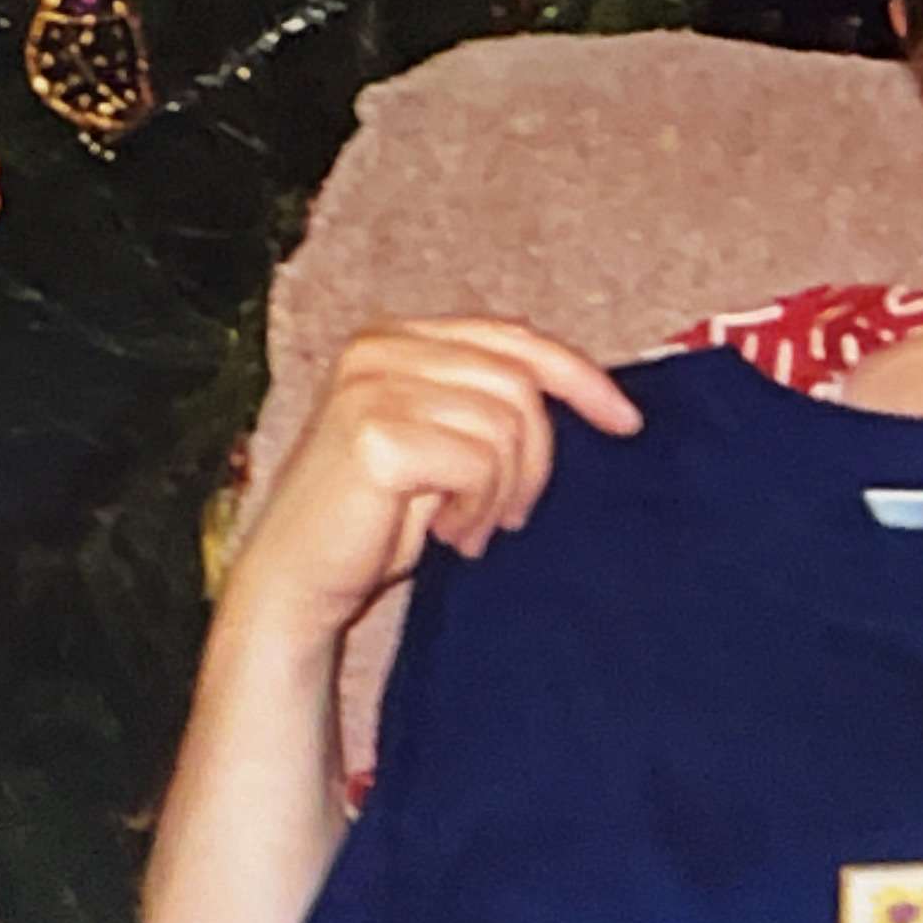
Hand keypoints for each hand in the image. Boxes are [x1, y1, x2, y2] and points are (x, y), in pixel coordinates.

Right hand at [218, 317, 641, 640]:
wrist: (296, 585)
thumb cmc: (373, 523)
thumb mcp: (440, 443)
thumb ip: (488, 402)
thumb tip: (589, 390)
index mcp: (395, 337)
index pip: (513, 337)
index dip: (579, 376)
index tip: (626, 422)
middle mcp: (379, 348)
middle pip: (519, 382)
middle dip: (535, 459)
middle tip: (510, 517)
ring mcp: (373, 386)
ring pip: (506, 425)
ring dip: (502, 492)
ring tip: (468, 529)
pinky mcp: (375, 435)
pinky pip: (479, 461)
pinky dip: (478, 507)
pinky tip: (447, 534)